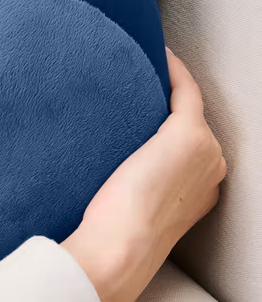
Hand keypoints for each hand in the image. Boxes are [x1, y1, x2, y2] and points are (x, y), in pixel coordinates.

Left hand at [62, 47, 226, 301]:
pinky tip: (155, 53)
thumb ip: (127, 187)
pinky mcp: (187, 135)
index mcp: (198, 189)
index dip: (164, 121)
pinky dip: (172, 69)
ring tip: (140, 63)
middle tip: (136, 74)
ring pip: (187, 104)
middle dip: (166, 98)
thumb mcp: (128, 208)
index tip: (144, 102)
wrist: (117, 248)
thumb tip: (89, 174)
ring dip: (166, 82)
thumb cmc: (110, 235)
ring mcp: (205, 151)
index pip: (184, 144)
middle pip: (189, 120)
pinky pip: (184, 90)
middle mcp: (211, 168)